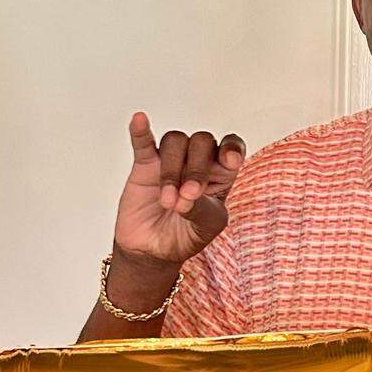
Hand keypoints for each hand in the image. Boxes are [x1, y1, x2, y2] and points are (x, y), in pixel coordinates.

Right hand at [112, 112, 245, 268]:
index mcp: (221, 174)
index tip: (230, 160)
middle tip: (188, 194)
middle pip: (202, 141)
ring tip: (168, 202)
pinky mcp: (144, 165)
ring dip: (172, 170)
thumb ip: (202, 209)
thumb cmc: (187, 236)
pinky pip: (143, 141)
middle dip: (196, 168)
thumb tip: (184, 195)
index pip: (231, 147)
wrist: (153, 251)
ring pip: (175, 141)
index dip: (232, 147)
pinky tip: (140, 120)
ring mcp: (170, 161)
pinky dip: (141, 131)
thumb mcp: (207, 227)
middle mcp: (197, 162)